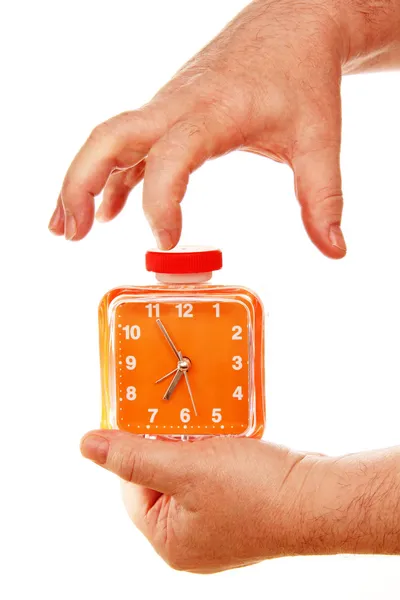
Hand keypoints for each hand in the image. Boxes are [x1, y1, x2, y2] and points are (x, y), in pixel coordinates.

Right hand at [49, 0, 399, 256]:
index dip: (162, 202)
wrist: (292, 26)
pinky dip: (110, 179)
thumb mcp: (319, 140)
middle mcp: (178, 106)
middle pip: (109, 138)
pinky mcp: (169, 113)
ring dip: (81, 182)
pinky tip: (105, 210)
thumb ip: (324, 199)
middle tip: (71, 234)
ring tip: (67, 230)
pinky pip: (129, 147)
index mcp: (213, 112)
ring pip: (108, 140)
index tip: (168, 242)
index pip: (171, 156)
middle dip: (80, 185)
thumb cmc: (302, 77)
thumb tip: (334, 250)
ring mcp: (167, 107)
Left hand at [80, 431, 399, 571]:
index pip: (132, 488)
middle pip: (162, 480)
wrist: (318, 497)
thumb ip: (134, 455)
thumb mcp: (185, 467)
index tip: (151, 423)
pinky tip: (227, 439)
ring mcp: (219, 527)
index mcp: (171, 541)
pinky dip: (217, 454)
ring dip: (196, 446)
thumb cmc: (256, 491)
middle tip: (184, 424)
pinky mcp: (243, 512)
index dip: (140, 451)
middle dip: (172, 447)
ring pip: (190, 475)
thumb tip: (87, 445)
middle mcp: (193, 541)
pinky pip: (216, 478)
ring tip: (207, 430)